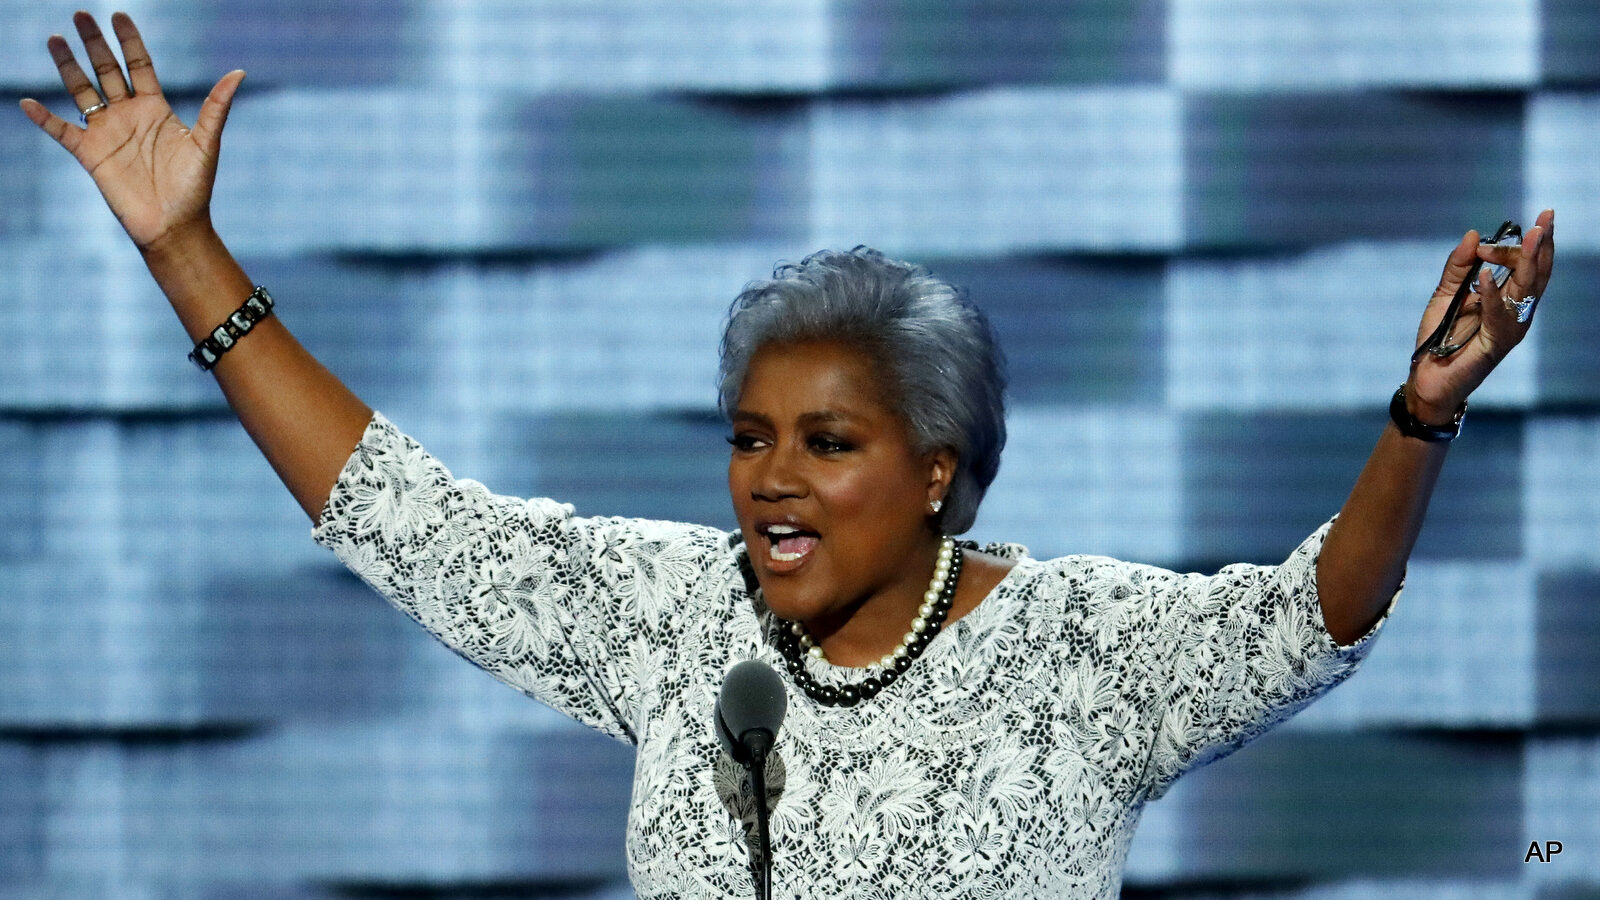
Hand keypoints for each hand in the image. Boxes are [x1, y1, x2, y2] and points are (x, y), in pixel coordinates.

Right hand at [17, 11, 245, 252]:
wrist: (175, 226)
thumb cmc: (195, 187)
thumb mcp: (207, 142)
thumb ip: (217, 106)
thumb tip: (239, 72)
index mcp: (155, 108)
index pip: (139, 64)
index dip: (129, 40)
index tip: (118, 15)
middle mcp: (128, 115)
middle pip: (106, 70)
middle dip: (95, 44)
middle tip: (80, 14)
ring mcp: (107, 132)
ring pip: (82, 91)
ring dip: (67, 66)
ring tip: (55, 39)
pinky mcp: (91, 154)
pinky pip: (62, 131)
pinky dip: (45, 118)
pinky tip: (29, 102)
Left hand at [1407, 208, 1555, 422]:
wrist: (1428, 377)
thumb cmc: (1440, 337)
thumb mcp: (1446, 294)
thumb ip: (1459, 266)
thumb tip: (1474, 234)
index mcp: (1508, 297)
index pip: (1524, 264)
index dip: (1510, 246)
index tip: (1484, 243)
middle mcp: (1516, 311)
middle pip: (1537, 272)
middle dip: (1543, 242)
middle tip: (1547, 215)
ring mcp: (1510, 327)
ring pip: (1528, 289)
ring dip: (1530, 260)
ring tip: (1534, 234)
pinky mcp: (1496, 343)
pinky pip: (1498, 315)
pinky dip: (1491, 294)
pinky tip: (1485, 275)